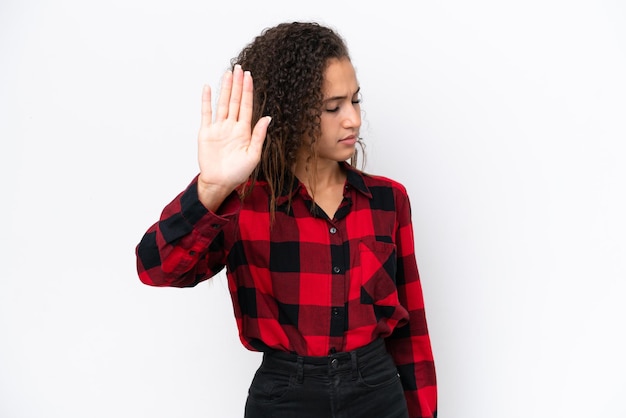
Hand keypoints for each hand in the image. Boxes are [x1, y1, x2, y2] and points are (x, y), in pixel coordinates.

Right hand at [196, 65, 269, 209]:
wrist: (219, 183)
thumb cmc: (238, 173)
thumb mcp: (253, 155)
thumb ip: (259, 136)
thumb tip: (268, 118)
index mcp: (244, 131)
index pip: (246, 106)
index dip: (248, 91)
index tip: (250, 76)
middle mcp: (232, 126)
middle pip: (234, 100)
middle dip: (238, 84)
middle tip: (240, 67)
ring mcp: (218, 128)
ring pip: (222, 103)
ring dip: (225, 88)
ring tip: (228, 73)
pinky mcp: (206, 132)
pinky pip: (206, 113)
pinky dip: (207, 100)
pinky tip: (209, 87)